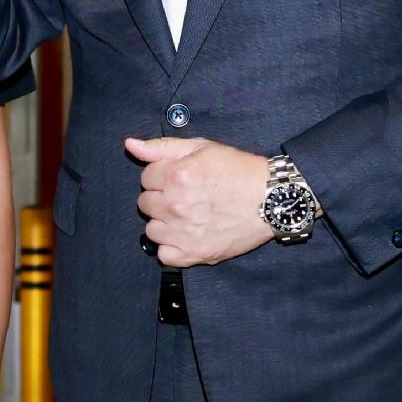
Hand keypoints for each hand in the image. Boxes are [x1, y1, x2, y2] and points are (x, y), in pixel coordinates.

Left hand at [127, 136, 272, 265]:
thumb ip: (162, 148)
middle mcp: (176, 205)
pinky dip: (172, 247)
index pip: (145, 178)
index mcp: (176, 176)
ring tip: (186, 217)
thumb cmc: (239, 170)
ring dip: (164, 223)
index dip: (162, 176)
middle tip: (185, 197)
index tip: (180, 178)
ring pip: (151, 230)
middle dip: (161, 198)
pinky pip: (164, 256)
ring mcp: (184, 232)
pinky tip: (186, 236)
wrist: (272, 199)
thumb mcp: (203, 148)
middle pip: (145, 204)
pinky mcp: (194, 253)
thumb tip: (130, 145)